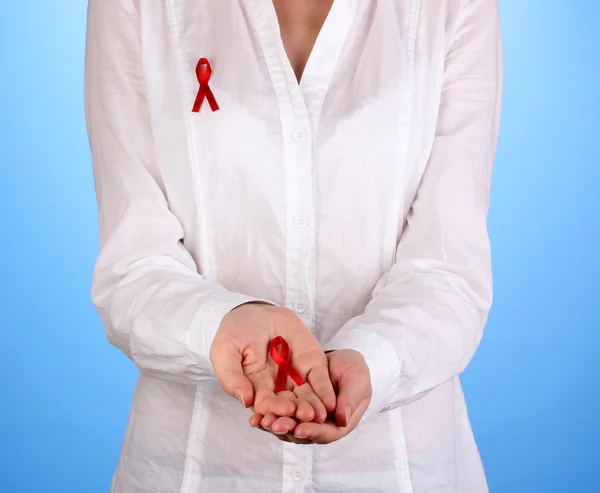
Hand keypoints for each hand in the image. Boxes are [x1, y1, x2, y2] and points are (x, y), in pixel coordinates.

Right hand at [210, 302, 335, 422]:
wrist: (254, 311)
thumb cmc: (235, 332)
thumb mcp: (225, 351)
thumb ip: (231, 376)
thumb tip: (244, 400)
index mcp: (256, 389)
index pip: (266, 404)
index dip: (275, 408)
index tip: (284, 410)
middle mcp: (278, 387)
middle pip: (289, 404)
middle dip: (298, 411)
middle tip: (307, 416)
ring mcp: (296, 376)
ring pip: (306, 396)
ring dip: (314, 406)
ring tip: (320, 414)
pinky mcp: (311, 362)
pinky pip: (319, 378)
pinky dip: (325, 390)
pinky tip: (331, 400)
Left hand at [249, 349, 371, 443]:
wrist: (341, 360)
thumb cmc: (353, 371)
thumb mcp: (357, 380)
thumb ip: (351, 398)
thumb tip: (343, 419)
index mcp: (338, 423)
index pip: (325, 432)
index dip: (312, 431)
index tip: (300, 428)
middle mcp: (319, 425)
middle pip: (303, 432)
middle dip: (288, 429)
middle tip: (274, 425)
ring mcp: (304, 418)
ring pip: (288, 426)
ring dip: (275, 425)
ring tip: (261, 421)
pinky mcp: (292, 409)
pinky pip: (279, 414)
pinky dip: (268, 414)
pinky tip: (255, 416)